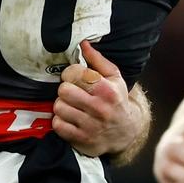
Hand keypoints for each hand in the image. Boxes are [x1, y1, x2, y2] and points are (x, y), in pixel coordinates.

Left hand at [53, 41, 135, 157]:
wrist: (126, 132)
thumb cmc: (117, 100)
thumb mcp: (114, 78)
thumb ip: (98, 60)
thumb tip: (83, 43)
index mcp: (107, 90)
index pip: (75, 74)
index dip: (71, 73)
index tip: (75, 77)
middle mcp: (99, 109)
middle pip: (64, 90)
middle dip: (65, 88)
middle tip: (72, 91)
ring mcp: (90, 126)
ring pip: (58, 107)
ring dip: (62, 105)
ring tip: (71, 105)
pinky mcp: (81, 139)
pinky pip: (57, 125)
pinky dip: (60, 120)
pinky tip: (69, 118)